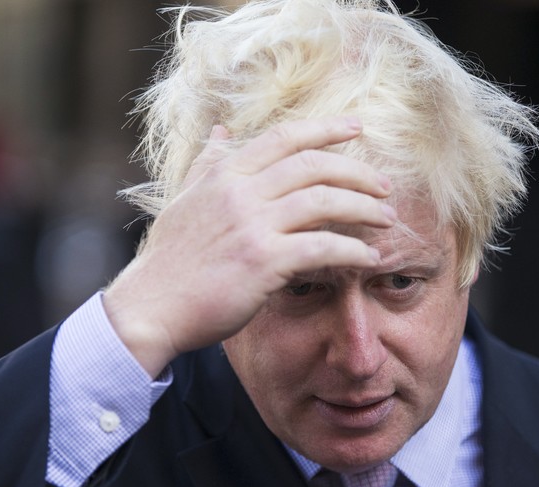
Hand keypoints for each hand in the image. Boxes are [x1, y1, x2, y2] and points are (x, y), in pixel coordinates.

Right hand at [103, 117, 394, 376]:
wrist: (151, 307)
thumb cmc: (171, 260)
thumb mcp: (185, 200)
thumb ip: (207, 165)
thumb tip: (219, 132)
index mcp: (224, 174)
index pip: (284, 138)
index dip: (325, 129)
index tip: (357, 128)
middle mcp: (240, 192)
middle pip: (313, 166)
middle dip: (357, 173)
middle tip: (385, 187)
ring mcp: (252, 225)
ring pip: (324, 202)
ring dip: (364, 208)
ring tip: (387, 219)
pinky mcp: (263, 262)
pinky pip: (322, 248)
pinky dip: (352, 251)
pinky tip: (369, 258)